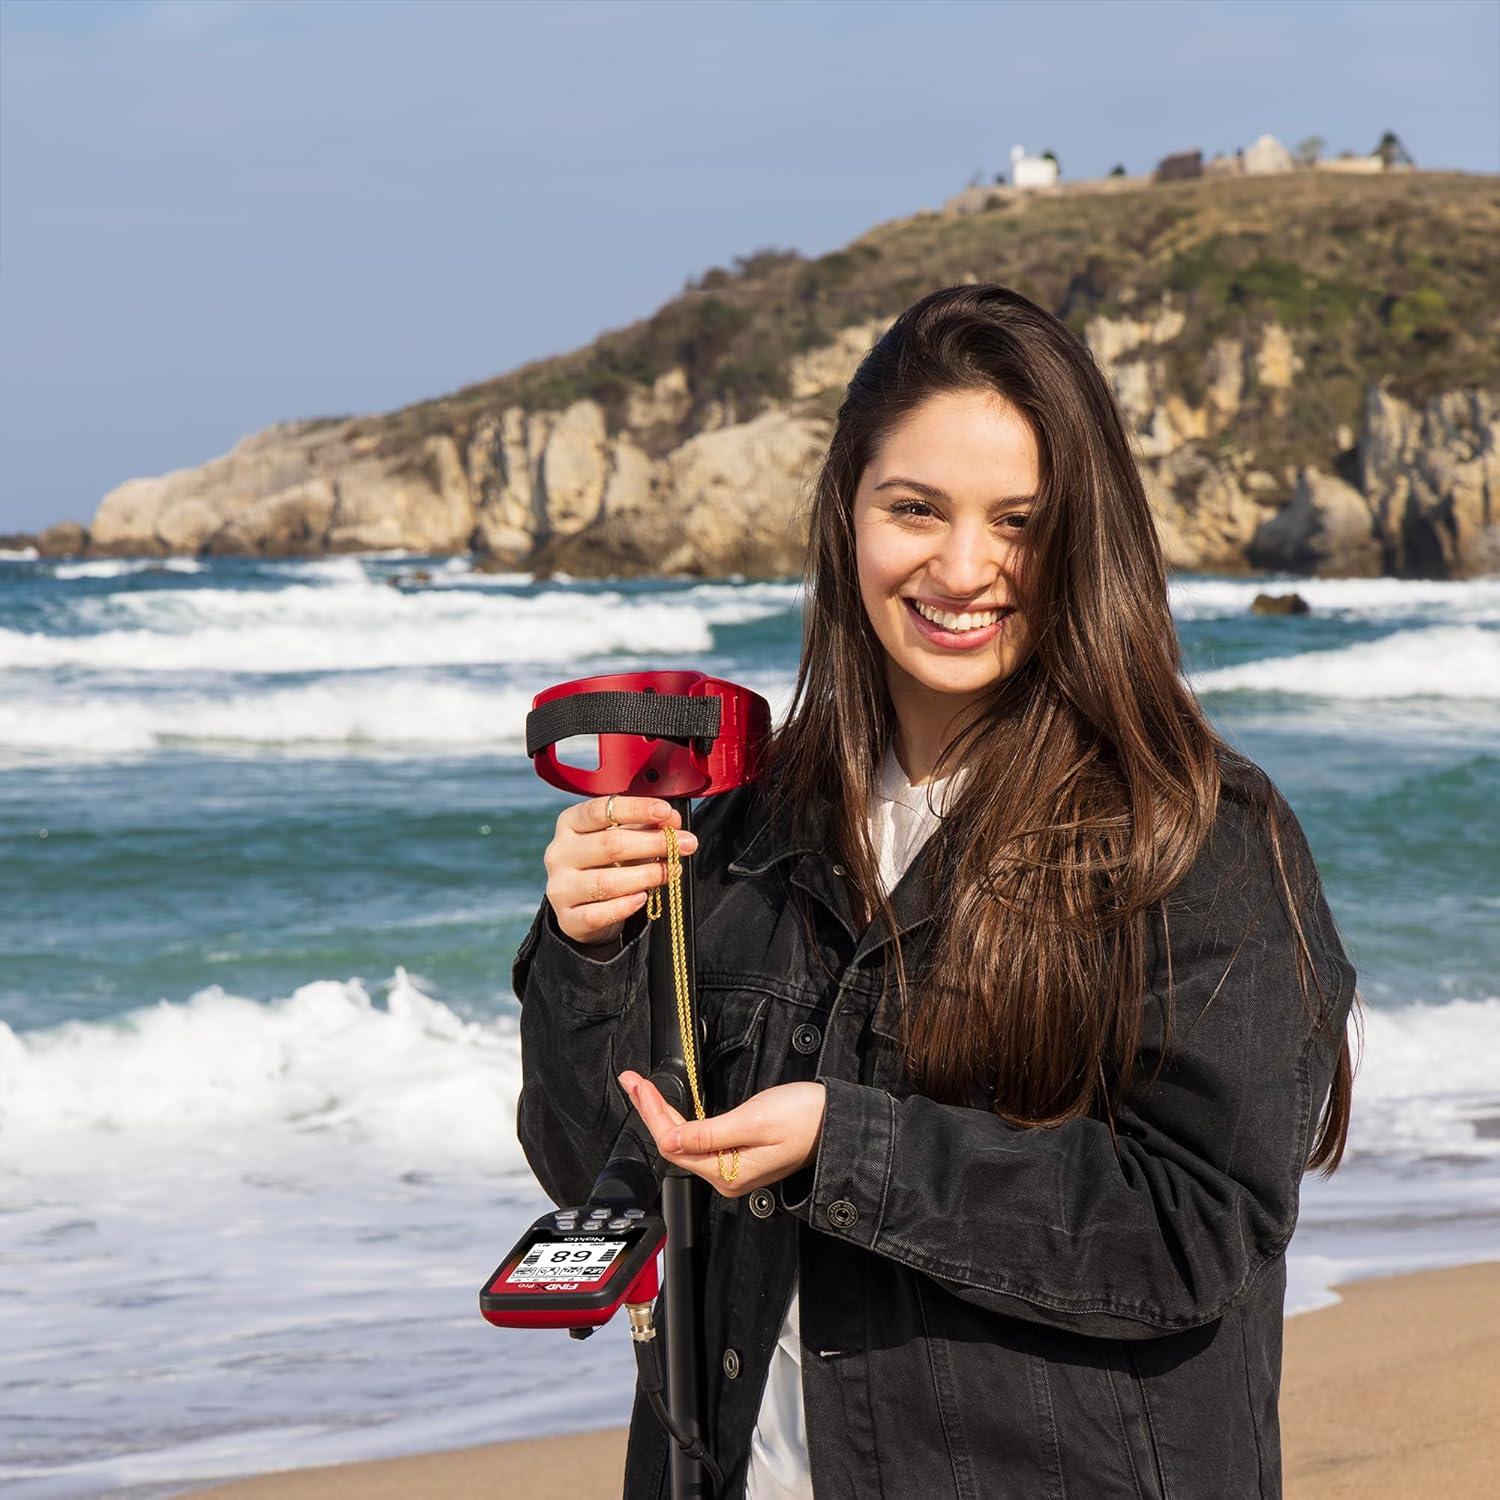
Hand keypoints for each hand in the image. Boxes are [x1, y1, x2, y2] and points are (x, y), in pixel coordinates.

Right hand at [544, 795, 697, 945]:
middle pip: (609, 844)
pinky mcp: (568, 919)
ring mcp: (560, 887)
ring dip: (646, 875)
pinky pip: (598, 914)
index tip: (665, 811)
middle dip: (653, 843)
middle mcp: (559, 853)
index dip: (635, 809)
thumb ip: (646, 826)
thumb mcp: (625, 838)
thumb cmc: (608, 863)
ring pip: (605, 882)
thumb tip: (672, 820)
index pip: (600, 810)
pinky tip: (643, 898)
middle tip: (685, 844)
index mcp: (570, 824)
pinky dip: (624, 906)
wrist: (585, 907)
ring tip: (672, 871)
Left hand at [618, 1068, 826, 1198]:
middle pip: (676, 1144)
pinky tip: (672, 1107)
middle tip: (633, 1080)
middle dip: (652, 1110)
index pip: (674, 1144)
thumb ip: (709, 1133)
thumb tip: (669, 1141)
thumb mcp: (754, 1121)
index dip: (652, 1113)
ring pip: (685, 1142)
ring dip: (663, 1114)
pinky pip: (701, 1141)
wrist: (837, 1124)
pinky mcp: (739, 1157)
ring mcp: (732, 1169)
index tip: (638, 1084)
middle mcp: (725, 1177)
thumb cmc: (804, 1118)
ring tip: (644, 1088)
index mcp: (727, 1173)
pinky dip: (682, 1120)